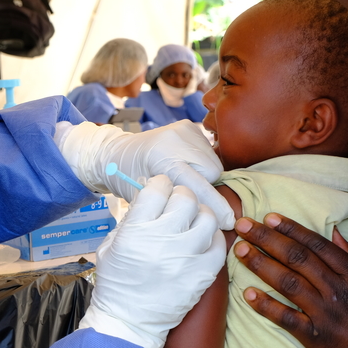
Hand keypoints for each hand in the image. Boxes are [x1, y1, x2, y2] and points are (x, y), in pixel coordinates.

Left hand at [59, 121, 233, 228]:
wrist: (118, 152)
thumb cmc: (127, 180)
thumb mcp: (146, 198)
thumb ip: (175, 205)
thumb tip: (207, 218)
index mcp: (161, 157)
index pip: (197, 185)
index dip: (215, 206)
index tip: (229, 222)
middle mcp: (176, 138)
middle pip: (213, 173)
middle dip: (206, 188)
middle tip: (186, 195)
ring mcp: (185, 129)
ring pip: (214, 163)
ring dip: (206, 177)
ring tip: (183, 179)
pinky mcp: (190, 125)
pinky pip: (209, 153)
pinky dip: (202, 165)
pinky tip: (186, 167)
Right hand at [79, 175, 226, 347]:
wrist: (129, 322)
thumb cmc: (117, 282)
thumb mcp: (111, 244)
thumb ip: (132, 218)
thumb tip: (151, 194)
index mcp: (135, 231)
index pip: (158, 188)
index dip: (160, 185)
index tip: (161, 190)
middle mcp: (162, 240)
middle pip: (185, 198)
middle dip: (181, 197)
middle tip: (177, 206)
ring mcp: (185, 258)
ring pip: (207, 217)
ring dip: (199, 216)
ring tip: (192, 224)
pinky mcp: (202, 275)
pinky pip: (219, 244)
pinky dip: (212, 239)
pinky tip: (202, 243)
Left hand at [233, 213, 347, 347]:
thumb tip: (336, 233)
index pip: (315, 245)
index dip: (290, 229)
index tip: (268, 217)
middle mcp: (337, 289)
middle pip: (295, 257)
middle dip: (266, 238)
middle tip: (242, 225)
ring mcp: (326, 314)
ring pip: (287, 282)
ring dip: (260, 264)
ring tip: (239, 250)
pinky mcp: (317, 338)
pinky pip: (286, 319)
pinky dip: (266, 306)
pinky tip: (247, 293)